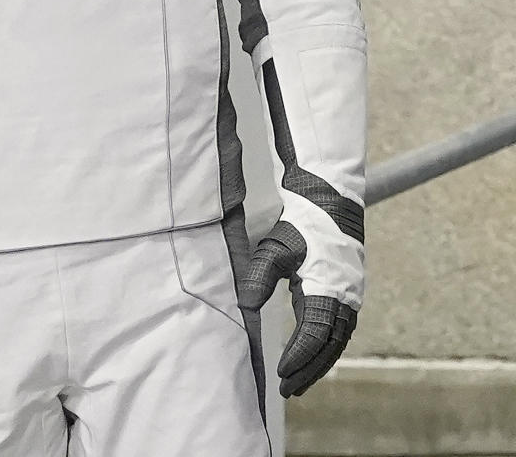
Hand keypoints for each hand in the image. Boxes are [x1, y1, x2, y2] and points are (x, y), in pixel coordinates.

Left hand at [238, 219, 356, 397]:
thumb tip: (245, 306)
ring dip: (318, 365)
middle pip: (329, 346)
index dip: (298, 355)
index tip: (281, 373)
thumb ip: (261, 275)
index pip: (314, 333)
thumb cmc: (302, 226)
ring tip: (298, 384)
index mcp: (328, 288)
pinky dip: (326, 350)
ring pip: (337, 343)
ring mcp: (350, 298)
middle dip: (309, 371)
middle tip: (287, 391)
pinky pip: (340, 332)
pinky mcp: (348, 295)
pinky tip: (313, 360)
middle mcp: (345, 298)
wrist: (330, 204)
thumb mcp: (277, 247)